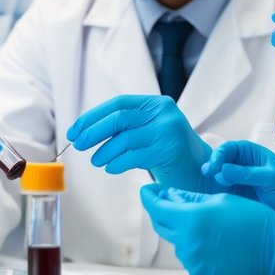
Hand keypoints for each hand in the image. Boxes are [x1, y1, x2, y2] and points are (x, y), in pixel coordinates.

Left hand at [66, 95, 211, 191]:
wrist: (199, 170)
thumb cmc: (166, 152)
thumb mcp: (146, 132)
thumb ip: (124, 127)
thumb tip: (84, 132)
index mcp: (156, 103)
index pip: (118, 103)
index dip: (93, 117)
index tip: (75, 130)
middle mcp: (164, 113)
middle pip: (120, 118)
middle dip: (94, 132)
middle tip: (79, 145)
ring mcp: (169, 130)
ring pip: (125, 139)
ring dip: (105, 151)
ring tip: (97, 160)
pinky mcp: (170, 149)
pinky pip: (135, 156)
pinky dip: (118, 163)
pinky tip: (111, 168)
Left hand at [140, 185, 274, 274]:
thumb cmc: (255, 219)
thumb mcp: (222, 200)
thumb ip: (190, 199)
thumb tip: (168, 196)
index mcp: (192, 220)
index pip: (157, 207)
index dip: (149, 196)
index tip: (147, 189)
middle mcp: (188, 244)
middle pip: (162, 226)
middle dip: (161, 212)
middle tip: (164, 201)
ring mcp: (194, 263)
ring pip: (178, 243)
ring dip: (182, 231)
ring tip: (201, 221)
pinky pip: (191, 258)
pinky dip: (195, 247)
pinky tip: (213, 240)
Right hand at [202, 141, 274, 223]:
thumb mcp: (273, 178)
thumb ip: (249, 174)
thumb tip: (223, 170)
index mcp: (251, 153)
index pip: (229, 149)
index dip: (219, 155)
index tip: (215, 167)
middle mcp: (242, 165)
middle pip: (219, 162)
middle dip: (211, 166)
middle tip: (208, 175)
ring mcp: (238, 181)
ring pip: (217, 178)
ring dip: (210, 181)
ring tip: (206, 186)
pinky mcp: (237, 197)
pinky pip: (221, 193)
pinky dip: (214, 194)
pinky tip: (211, 197)